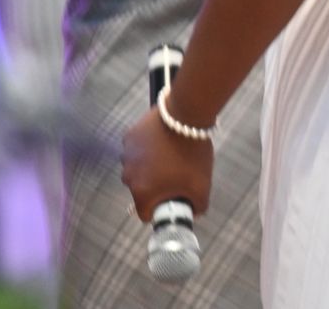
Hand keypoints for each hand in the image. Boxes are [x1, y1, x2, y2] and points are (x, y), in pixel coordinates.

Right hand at [120, 106, 213, 221]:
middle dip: (155, 185)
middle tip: (175, 172)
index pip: (145, 213)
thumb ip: (197, 206)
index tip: (171, 199)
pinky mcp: (129, 137)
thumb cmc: (193, 153)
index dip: (160, 208)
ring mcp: (126, 155)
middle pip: (140, 190)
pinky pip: (136, 149)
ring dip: (149, 166)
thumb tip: (194, 212)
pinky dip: (146, 147)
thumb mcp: (202, 186)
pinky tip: (162, 140)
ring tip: (170, 154)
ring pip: (137, 168)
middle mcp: (128, 176)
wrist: (186, 116)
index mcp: (143, 193)